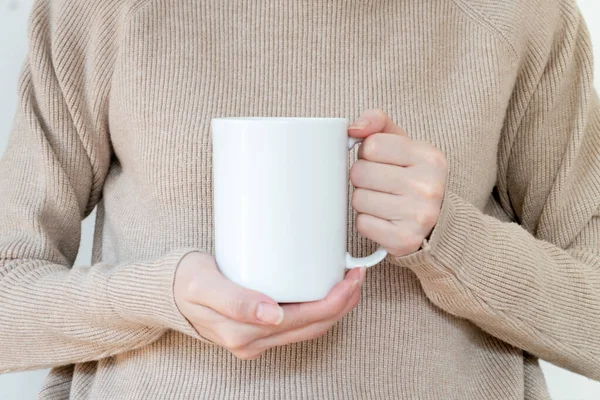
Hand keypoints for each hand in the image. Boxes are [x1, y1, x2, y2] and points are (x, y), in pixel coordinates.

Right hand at [174, 252, 365, 359]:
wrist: (167, 292)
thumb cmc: (185, 282)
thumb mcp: (205, 285)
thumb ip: (236, 301)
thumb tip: (273, 315)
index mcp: (244, 333)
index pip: (304, 321)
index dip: (334, 302)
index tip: (351, 277)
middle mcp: (254, 342)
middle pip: (312, 327)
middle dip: (341, 303)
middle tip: (357, 275)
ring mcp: (256, 339)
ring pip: (308, 328)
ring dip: (333, 307)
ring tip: (348, 282)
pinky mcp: (257, 331)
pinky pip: (296, 325)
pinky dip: (316, 309)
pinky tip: (323, 291)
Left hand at [349, 109, 447, 256]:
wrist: (437, 225)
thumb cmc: (413, 178)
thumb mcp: (404, 145)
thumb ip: (378, 123)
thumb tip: (354, 128)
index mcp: (430, 158)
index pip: (372, 145)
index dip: (368, 153)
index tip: (381, 162)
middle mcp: (428, 186)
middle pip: (360, 172)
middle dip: (362, 177)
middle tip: (379, 184)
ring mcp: (418, 216)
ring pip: (358, 199)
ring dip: (363, 200)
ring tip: (382, 201)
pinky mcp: (404, 240)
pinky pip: (362, 224)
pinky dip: (367, 222)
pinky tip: (384, 219)